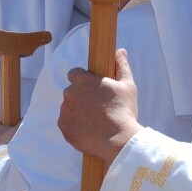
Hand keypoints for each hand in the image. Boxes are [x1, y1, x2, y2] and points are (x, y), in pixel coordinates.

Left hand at [58, 49, 141, 165]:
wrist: (118, 139)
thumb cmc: (124, 110)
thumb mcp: (128, 85)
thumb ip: (121, 66)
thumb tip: (120, 51)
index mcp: (83, 81)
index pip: (74, 73)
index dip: (83, 80)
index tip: (93, 88)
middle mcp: (70, 94)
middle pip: (72, 91)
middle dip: (81, 96)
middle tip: (98, 106)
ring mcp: (65, 112)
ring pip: (69, 108)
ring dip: (78, 111)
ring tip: (95, 120)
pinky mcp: (63, 128)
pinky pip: (67, 123)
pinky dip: (75, 125)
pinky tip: (90, 129)